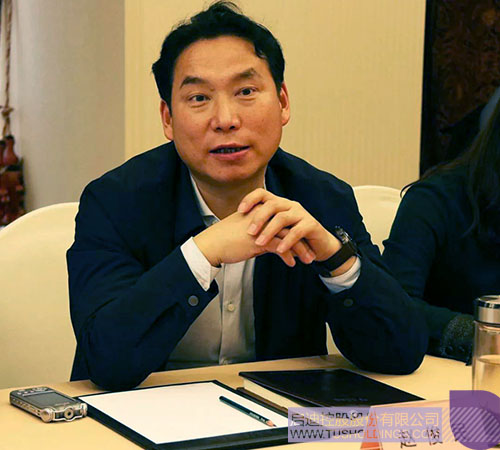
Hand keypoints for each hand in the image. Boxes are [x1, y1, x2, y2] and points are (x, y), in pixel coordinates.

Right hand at [193, 206, 314, 266]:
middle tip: (310, 251)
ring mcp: (262, 227)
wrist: (211, 244)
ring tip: (307, 260)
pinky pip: (280, 247)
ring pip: (289, 236)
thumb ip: (259, 233)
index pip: (283, 219)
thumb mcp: (244, 231)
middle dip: (302, 240)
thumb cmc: (224, 239)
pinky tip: (292, 264)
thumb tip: (269, 244)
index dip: (295, 230)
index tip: (303, 240)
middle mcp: (263, 217)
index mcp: (260, 211)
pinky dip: (288, 256)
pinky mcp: (259, 240)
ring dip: (300, 249)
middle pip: (290, 226)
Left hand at [238, 188, 340, 261]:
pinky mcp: (311, 224)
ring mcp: (301, 213)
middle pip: (271, 205)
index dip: (250, 199)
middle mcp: (290, 205)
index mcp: (279, 203)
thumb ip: (261, 227)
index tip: (239, 211)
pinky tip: (279, 250)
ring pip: (282, 218)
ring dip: (269, 231)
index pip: (262, 194)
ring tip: (260, 243)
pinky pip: (297, 231)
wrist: (317, 246)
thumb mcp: (274, 232)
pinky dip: (287, 241)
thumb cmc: (292, 238)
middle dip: (258, 218)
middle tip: (249, 232)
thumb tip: (236, 226)